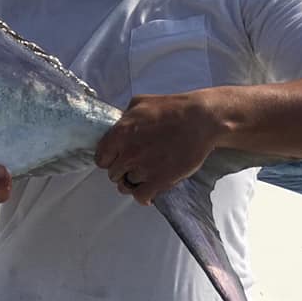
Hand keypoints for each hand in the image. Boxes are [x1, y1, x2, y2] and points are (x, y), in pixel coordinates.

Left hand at [95, 91, 220, 203]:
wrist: (201, 120)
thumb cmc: (173, 109)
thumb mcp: (140, 103)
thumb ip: (124, 117)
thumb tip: (118, 124)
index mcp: (119, 134)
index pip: (101, 158)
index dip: (109, 159)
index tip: (116, 159)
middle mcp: (128, 153)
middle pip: (113, 174)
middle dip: (122, 170)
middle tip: (134, 165)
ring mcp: (143, 168)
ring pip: (126, 185)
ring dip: (133, 182)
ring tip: (144, 175)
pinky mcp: (160, 180)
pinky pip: (141, 197)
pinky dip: (143, 197)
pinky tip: (148, 192)